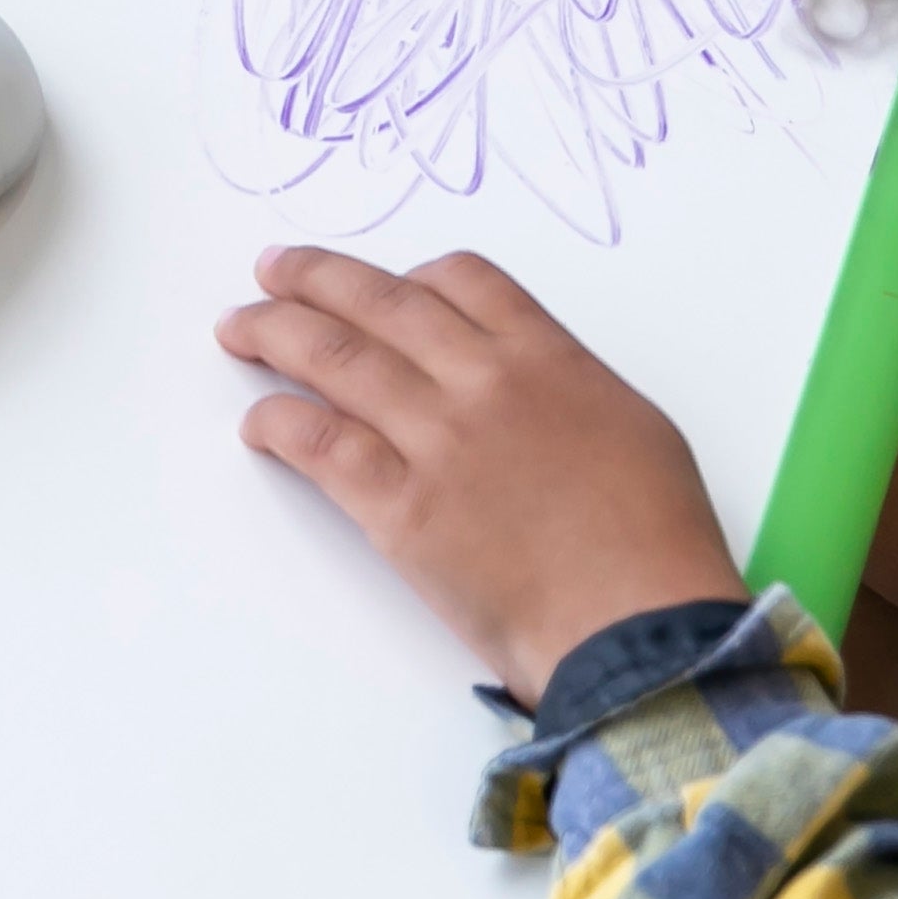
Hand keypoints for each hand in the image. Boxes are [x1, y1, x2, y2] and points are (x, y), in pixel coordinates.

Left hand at [216, 246, 744, 701]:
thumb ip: (570, 387)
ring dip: (274, 332)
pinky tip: (258, 422)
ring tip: (239, 325)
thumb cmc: (658, 546)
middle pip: (379, 302)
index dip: (408, 275)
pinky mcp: (399, 507)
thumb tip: (530, 381)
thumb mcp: (637, 430)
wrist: (640, 629)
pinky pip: (320, 443)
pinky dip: (278, 424)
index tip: (377, 281)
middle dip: (315, 278)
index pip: (462, 280)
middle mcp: (482, 381)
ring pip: (334, 358)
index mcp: (547, 358)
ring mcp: (435, 440)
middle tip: (272, 269)